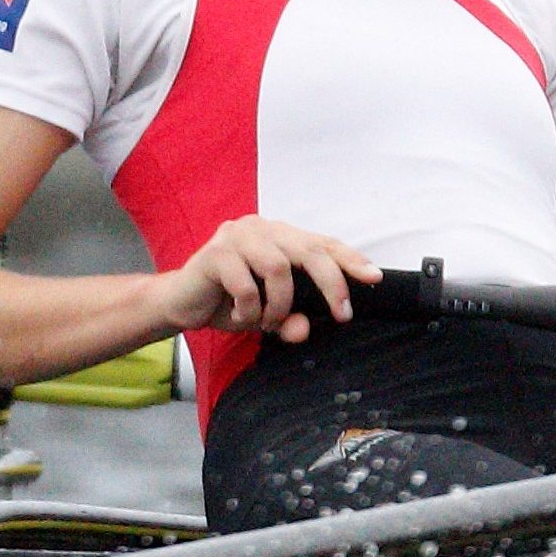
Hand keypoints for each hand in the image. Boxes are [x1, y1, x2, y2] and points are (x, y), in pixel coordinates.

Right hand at [152, 219, 376, 343]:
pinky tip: (238, 316)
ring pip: (279, 269)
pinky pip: (247, 286)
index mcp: (279, 236)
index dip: (350, 259)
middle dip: (331, 284)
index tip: (374, 277)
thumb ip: (289, 320)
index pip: (322, 243)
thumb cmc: (227, 301)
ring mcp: (237, 236)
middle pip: (309, 250)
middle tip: (342, 315)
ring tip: (266, 322)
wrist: (180, 302)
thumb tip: (304, 328)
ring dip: (279, 305)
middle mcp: (262, 228)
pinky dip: (249, 310)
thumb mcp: (266, 316)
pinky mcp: (215, 252)